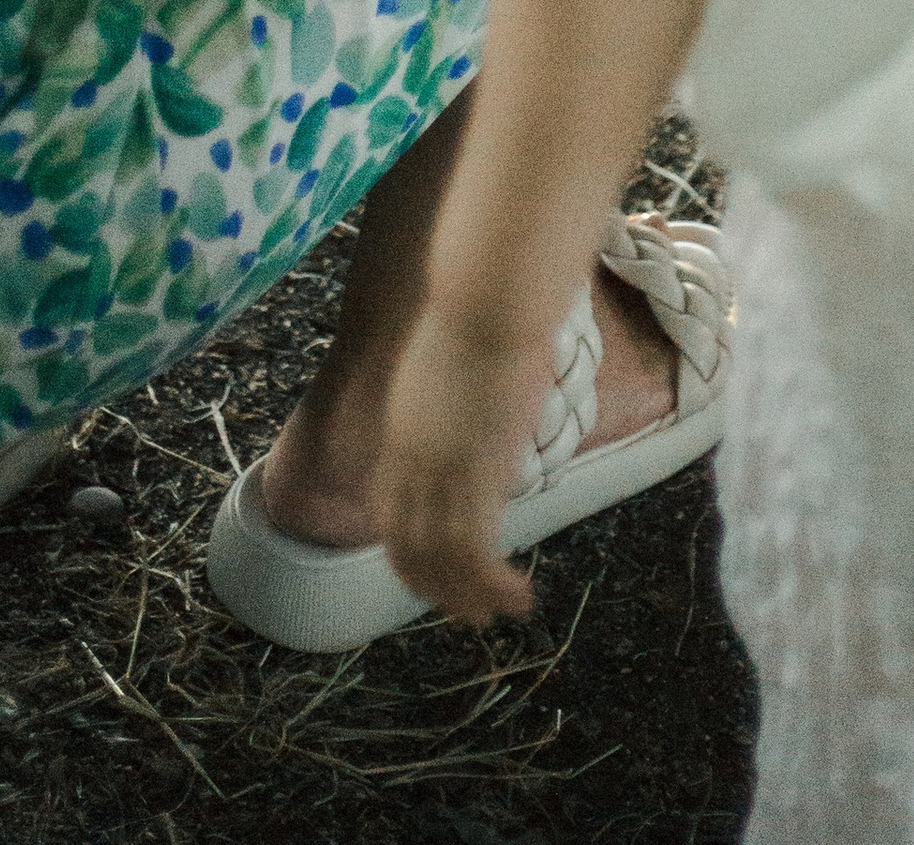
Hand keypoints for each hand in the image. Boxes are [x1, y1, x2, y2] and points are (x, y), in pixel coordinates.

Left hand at [374, 300, 550, 625]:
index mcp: (401, 434)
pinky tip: (518, 594)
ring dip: (469, 597)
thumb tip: (488, 397)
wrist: (485, 298)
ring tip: (499, 615)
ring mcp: (438, 473)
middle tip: (465, 614)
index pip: (394, 513)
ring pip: (442, 561)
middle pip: (410, 547)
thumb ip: (461, 397)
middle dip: (436, 588)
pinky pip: (475, 554)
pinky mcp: (471, 478)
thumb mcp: (457, 363)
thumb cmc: (482, 308)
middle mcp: (409, 463)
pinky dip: (492, 585)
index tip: (436, 571)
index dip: (412, 549)